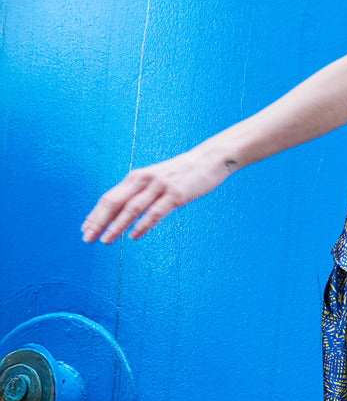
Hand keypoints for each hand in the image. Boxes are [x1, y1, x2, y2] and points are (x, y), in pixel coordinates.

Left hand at [81, 146, 234, 243]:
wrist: (208, 160)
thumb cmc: (181, 173)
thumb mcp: (156, 180)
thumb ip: (141, 192)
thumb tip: (126, 211)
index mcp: (136, 177)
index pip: (109, 198)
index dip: (95, 215)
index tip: (85, 229)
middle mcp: (143, 180)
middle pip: (114, 202)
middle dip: (98, 221)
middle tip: (87, 238)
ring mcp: (159, 187)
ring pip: (132, 208)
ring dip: (116, 226)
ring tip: (106, 240)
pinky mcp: (175, 195)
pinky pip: (155, 212)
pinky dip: (143, 225)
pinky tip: (133, 236)